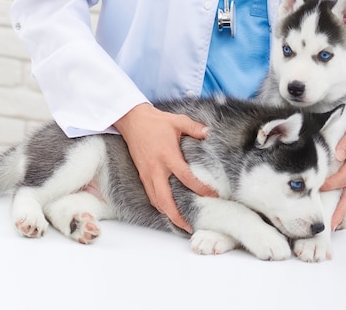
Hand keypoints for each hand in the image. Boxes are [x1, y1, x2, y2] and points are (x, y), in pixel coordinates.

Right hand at [114, 103, 216, 232]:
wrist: (132, 120)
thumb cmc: (156, 121)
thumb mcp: (178, 121)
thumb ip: (195, 128)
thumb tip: (209, 133)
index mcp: (168, 156)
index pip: (186, 178)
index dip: (200, 189)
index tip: (213, 196)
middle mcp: (156, 169)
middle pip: (166, 200)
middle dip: (177, 216)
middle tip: (191, 226)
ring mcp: (147, 174)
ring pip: (156, 201)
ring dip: (168, 214)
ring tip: (181, 223)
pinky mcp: (142, 174)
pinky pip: (150, 195)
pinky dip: (159, 205)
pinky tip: (168, 209)